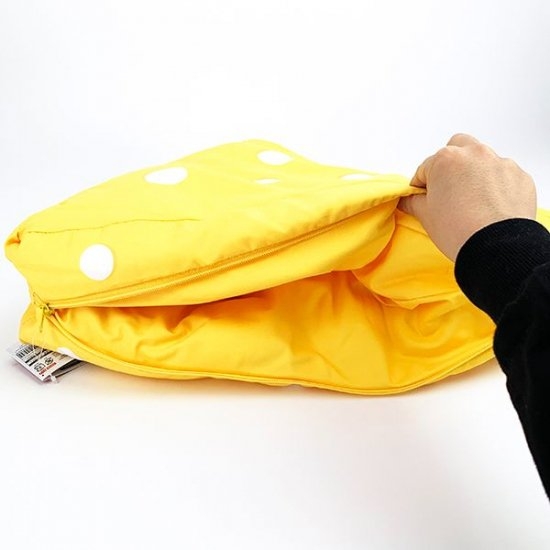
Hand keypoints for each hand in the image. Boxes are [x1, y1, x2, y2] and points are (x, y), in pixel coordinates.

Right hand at [398, 133, 536, 260]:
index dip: (421, 186)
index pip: (425, 169)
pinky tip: (491, 207)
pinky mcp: (520, 177)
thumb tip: (410, 200)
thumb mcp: (426, 216)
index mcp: (446, 160)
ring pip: (483, 161)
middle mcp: (474, 154)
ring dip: (475, 174)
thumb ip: (413, 202)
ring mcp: (500, 163)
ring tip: (473, 202)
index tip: (424, 199)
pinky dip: (497, 187)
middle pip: (457, 148)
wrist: (496, 247)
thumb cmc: (459, 230)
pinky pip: (504, 176)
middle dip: (450, 166)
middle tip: (448, 190)